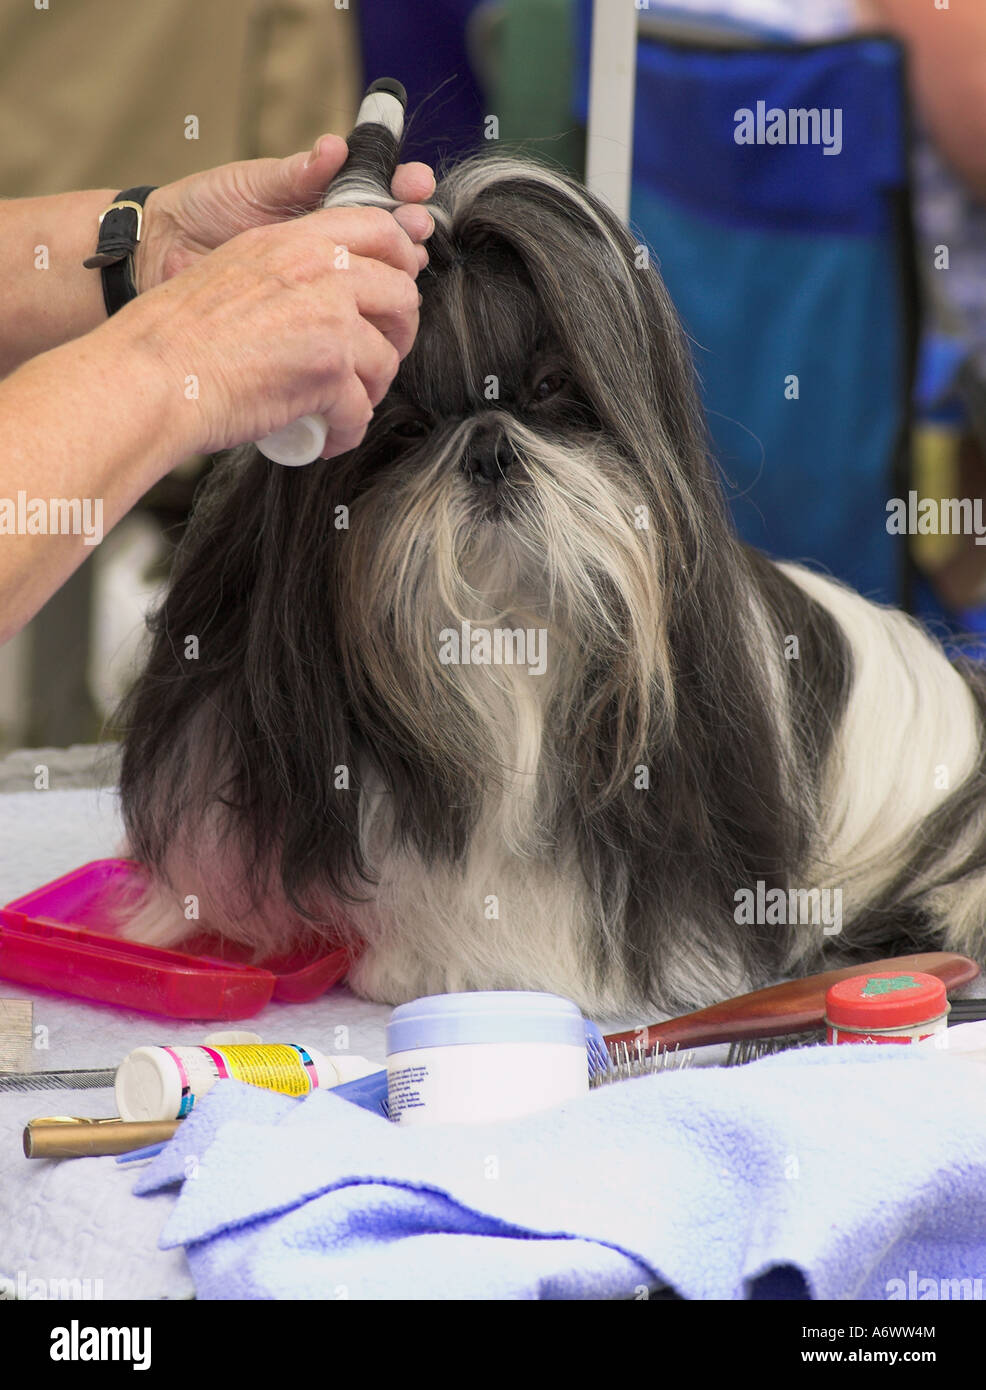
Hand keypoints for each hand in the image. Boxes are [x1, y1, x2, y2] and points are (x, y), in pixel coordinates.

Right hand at [118, 204, 424, 457]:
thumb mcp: (236, 272)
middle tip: (375, 363)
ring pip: (386, 360)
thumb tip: (332, 298)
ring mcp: (329, 318)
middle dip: (398, 335)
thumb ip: (288, 272)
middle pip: (402, 295)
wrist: (153, 377)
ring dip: (370, 391)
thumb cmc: (179, 337)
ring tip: (342, 408)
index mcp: (295, 240)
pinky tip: (326, 438)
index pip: (380, 229)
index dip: (402, 264)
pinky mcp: (329, 370)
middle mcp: (319, 270)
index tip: (393, 299)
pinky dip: (346, 432)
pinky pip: (361, 410)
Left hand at [135, 135, 435, 291]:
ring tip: (407, 261)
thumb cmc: (206, 209)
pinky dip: (368, 312)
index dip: (406, 187)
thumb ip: (298, 173)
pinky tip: (378, 303)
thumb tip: (335, 150)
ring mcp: (327, 279)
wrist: (166, 252)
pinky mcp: (314, 315)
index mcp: (328, 200)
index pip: (381, 192)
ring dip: (400, 269)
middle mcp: (335, 240)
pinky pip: (349, 316)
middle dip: (413, 228)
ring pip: (381, 278)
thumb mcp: (254, 183)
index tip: (415, 185)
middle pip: (393, 238)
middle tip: (416, 226)